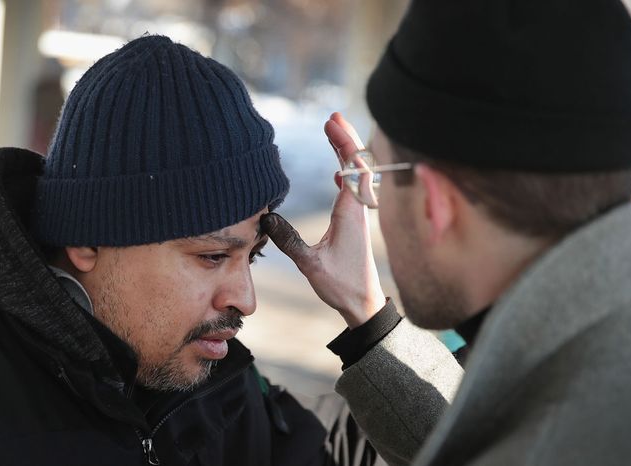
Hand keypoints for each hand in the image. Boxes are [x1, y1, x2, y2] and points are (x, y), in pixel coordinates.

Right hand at [262, 112, 385, 327]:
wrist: (363, 303)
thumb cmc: (341, 285)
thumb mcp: (311, 264)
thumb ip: (289, 240)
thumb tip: (267, 218)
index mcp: (351, 212)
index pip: (351, 168)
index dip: (342, 142)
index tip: (330, 123)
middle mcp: (358, 208)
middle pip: (356, 164)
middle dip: (345, 138)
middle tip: (333, 117)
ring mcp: (359, 214)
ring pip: (356, 175)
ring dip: (346, 152)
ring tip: (334, 132)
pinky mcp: (356, 222)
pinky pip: (353, 188)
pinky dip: (346, 172)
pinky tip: (337, 171)